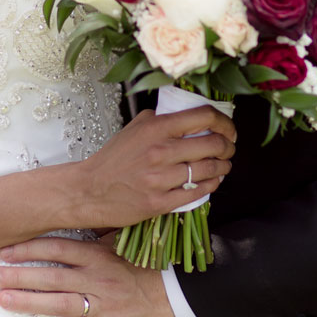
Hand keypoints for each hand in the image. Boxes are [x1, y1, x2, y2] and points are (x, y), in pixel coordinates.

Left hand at [0, 234, 179, 316]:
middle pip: (51, 276)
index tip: (5, 250)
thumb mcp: (129, 245)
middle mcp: (98, 280)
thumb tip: (79, 220)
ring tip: (3, 299)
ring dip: (29, 301)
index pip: (58, 249)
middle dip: (18, 276)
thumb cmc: (153, 270)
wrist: (182, 297)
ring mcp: (103, 306)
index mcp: (101, 257)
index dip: (29, 249)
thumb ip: (102, 238)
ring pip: (60, 303)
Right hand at [63, 107, 236, 230]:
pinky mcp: (160, 202)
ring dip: (224, 167)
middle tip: (229, 149)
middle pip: (214, 144)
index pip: (204, 117)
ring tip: (223, 165)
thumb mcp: (134, 128)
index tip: (229, 130)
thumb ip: (161, 118)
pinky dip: (211, 185)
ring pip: (209, 169)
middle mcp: (160, 151)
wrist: (87, 190)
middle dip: (228, 147)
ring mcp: (160, 178)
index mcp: (155, 128)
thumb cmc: (113, 159)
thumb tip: (189, 114)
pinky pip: (198, 192)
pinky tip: (212, 181)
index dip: (225, 122)